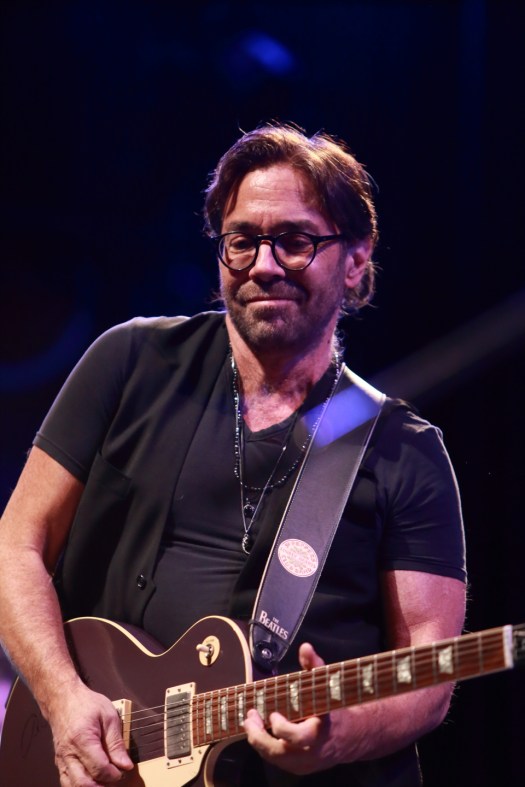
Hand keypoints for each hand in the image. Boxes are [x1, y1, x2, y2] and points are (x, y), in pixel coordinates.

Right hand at [47, 682, 133, 785]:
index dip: (114, 774)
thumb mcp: (109, 716)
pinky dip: (80, 785)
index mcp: (82, 739)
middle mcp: (68, 753)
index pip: (99, 769)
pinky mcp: (59, 762)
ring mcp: (61, 760)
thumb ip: (116, 743)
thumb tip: (125, 764)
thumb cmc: (86, 704)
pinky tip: (92, 780)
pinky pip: (67, 782)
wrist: (63, 699)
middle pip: (83, 784)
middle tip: (114, 778)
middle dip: (102, 786)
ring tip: (104, 780)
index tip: (123, 770)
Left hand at [243, 643, 339, 775]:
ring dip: (258, 741)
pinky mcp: (299, 768)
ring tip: (250, 722)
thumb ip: (315, 666)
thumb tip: (305, 648)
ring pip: (274, 758)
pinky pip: (277, 760)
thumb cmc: (335, 706)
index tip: (272, 714)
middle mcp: (311, 752)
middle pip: (278, 753)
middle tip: (249, 718)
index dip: (281, 728)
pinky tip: (260, 731)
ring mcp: (304, 763)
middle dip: (258, 736)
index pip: (296, 737)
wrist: (350, 736)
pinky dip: (266, 746)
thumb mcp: (327, 685)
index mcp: (319, 733)